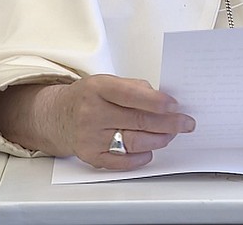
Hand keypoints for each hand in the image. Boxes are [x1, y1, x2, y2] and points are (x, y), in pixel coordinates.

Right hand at [0, 74, 194, 169]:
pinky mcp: (90, 156)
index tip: (176, 105)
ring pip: (134, 141)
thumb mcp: (106, 82)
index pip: (132, 95)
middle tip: (185, 123)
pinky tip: (150, 150)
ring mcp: (90, 137)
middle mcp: (92, 113)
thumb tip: (163, 101)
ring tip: (170, 135)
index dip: (157, 102)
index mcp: (98, 89)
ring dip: (158, 139)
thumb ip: (133, 89)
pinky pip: (121, 161)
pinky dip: (140, 157)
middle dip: (168, 123)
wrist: (57, 116)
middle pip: (138, 121)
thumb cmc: (87, 97)